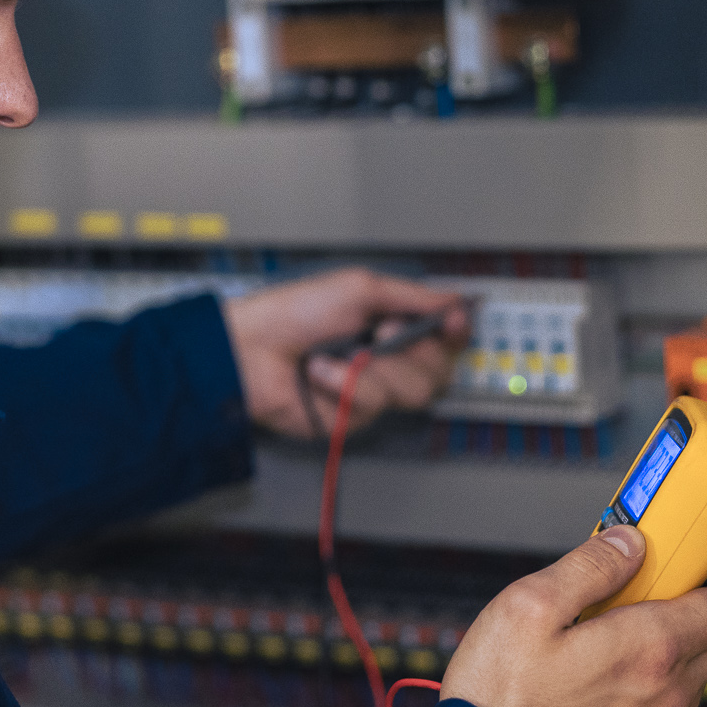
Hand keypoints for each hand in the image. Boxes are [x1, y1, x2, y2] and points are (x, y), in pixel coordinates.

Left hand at [221, 268, 471, 438]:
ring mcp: (371, 391)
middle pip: (438, 370)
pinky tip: (320, 373)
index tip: (454, 322)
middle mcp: (387, 360)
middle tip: (381, 332)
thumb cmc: (294, 313)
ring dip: (377, 368)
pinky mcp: (352, 418)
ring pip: (412, 391)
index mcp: (391, 325)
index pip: (443, 336)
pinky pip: (371, 404)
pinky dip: (343, 383)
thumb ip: (411, 296)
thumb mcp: (359, 289)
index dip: (455, 332)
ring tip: (344, 353)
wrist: (251, 350)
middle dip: (414, 350)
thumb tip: (454, 300)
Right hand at [439, 528, 706, 706]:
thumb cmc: (501, 703)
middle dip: (699, 608)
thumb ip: (589, 567)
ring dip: (672, 654)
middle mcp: (666, 696)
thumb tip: (628, 543)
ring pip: (689, 682)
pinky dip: (649, 693)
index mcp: (650, 650)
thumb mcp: (529, 607)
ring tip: (615, 639)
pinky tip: (601, 687)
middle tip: (655, 590)